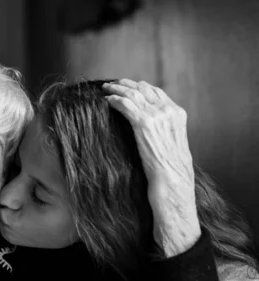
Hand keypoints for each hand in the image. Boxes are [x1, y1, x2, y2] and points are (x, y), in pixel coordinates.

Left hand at [103, 79, 200, 256]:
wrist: (174, 194)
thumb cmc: (169, 182)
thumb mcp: (167, 155)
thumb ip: (159, 140)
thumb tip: (145, 138)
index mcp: (178, 119)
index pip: (158, 94)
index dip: (141, 88)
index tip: (126, 86)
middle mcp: (171, 115)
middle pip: (146, 90)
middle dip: (127, 85)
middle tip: (112, 84)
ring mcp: (159, 120)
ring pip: (136, 95)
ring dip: (118, 89)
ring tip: (105, 89)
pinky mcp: (145, 128)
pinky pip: (128, 107)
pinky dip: (116, 100)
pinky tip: (106, 101)